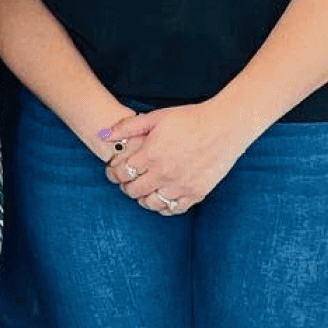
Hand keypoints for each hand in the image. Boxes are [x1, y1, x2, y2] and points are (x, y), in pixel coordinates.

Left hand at [102, 99, 259, 212]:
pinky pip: (173, 210)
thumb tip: (103, 134)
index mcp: (151, 154)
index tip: (114, 170)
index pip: (121, 173)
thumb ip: (128, 127)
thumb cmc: (190, 118)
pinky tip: (162, 196)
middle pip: (133, 191)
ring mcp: (180, 186)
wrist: (224, 126)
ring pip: (150, 203)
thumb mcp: (156, 117)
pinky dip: (163, 206)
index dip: (113, 173)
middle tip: (127, 180)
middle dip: (125, 186)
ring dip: (142, 198)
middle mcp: (163, 174)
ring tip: (144, 189)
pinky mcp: (196, 193)